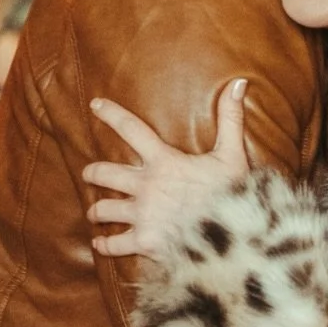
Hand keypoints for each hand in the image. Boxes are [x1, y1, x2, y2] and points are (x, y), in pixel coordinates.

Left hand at [84, 78, 249, 260]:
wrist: (234, 237)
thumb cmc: (234, 195)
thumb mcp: (233, 155)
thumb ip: (231, 118)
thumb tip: (238, 82)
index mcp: (164, 161)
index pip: (131, 129)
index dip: (111, 114)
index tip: (95, 105)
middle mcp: (146, 186)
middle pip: (103, 172)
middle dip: (92, 173)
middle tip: (89, 174)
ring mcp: (142, 215)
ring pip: (103, 209)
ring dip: (97, 211)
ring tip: (94, 213)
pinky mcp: (144, 242)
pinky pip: (114, 244)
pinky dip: (105, 244)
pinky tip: (101, 243)